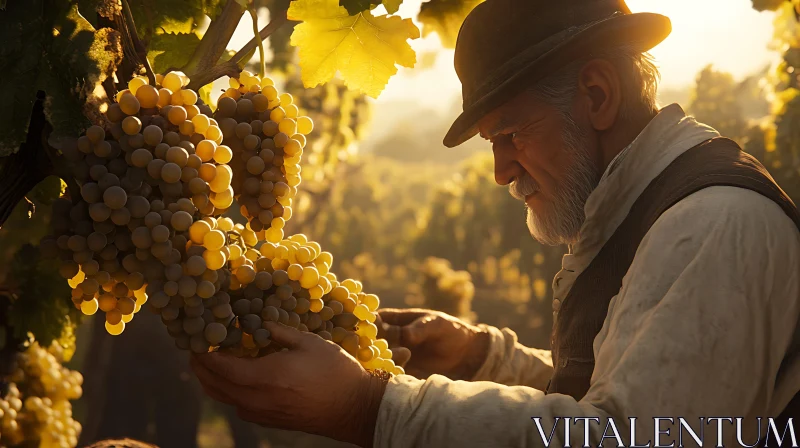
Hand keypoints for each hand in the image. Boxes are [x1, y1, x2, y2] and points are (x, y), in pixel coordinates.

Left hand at [190, 322, 386, 447]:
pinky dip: (227, 391)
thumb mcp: (308, 342)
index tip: (198, 336)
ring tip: (208, 361)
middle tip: (195, 347)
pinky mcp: (269, 421)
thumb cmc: (335, 370)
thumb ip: (278, 331)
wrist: (353, 407)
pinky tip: (235, 378)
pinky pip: (237, 406)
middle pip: (214, 385)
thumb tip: (256, 322)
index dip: (204, 351)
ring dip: (211, 380)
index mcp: (266, 377)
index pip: (220, 366)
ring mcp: (262, 413)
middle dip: (200, 366)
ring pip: (223, 398)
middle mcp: (257, 399)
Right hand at [376, 308, 489, 379]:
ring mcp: (395, 355)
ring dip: (378, 362)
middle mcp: (391, 338)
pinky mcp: (402, 371)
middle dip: (368, 345)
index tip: (366, 329)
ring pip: (377, 359)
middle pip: (370, 340)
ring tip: (391, 362)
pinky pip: (389, 373)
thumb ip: (419, 329)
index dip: (367, 322)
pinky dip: (388, 375)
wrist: (467, 354)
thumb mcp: (436, 325)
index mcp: (396, 320)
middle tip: (373, 351)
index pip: (375, 319)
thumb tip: (403, 336)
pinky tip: (394, 375)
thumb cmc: (451, 331)